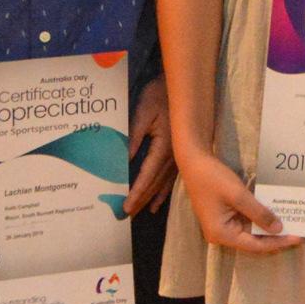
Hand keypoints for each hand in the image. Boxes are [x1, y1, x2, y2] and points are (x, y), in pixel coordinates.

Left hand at [126, 78, 175, 213]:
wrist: (182, 86)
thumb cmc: (160, 95)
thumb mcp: (142, 113)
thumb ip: (133, 138)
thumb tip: (122, 162)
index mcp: (165, 147)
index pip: (147, 177)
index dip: (136, 193)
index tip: (125, 208)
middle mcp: (175, 156)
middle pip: (155, 185)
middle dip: (140, 201)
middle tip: (125, 216)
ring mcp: (180, 156)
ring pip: (163, 185)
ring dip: (150, 200)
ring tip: (139, 214)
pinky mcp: (180, 154)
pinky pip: (171, 179)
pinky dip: (163, 193)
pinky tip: (157, 204)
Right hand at [181, 152, 300, 255]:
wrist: (194, 163)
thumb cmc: (213, 178)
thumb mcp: (239, 195)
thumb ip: (259, 213)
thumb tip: (279, 229)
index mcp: (222, 234)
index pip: (255, 245)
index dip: (277, 243)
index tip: (298, 238)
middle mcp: (222, 235)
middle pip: (253, 242)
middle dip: (275, 237)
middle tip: (299, 232)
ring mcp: (223, 226)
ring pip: (251, 232)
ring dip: (269, 228)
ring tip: (292, 224)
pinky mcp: (226, 216)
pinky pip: (247, 222)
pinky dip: (261, 219)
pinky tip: (276, 214)